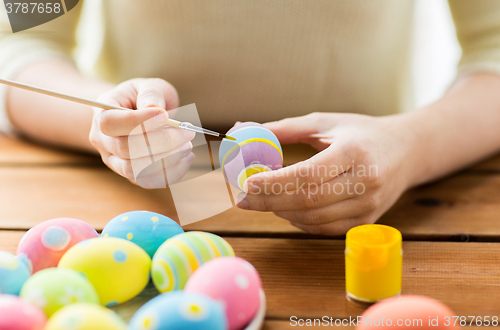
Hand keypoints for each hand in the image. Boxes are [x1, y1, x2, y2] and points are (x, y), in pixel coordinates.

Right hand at [89, 78, 195, 187]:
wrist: (141, 114)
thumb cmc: (144, 97)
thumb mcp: (148, 86)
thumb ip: (150, 94)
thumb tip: (154, 109)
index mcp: (102, 113)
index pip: (111, 123)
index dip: (138, 121)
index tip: (165, 116)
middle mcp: (103, 141)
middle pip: (125, 149)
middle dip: (162, 142)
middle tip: (187, 133)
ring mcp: (115, 161)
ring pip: (136, 170)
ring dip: (167, 159)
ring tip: (188, 145)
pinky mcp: (131, 175)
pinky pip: (149, 181)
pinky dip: (171, 173)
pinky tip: (187, 158)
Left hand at [236, 112, 417, 234]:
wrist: (406, 152)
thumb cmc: (361, 133)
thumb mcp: (325, 122)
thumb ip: (285, 129)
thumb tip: (241, 131)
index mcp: (354, 152)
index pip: (307, 175)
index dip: (274, 182)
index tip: (246, 182)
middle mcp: (365, 182)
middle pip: (307, 201)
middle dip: (269, 202)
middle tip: (243, 199)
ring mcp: (368, 206)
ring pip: (313, 219)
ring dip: (281, 212)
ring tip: (261, 201)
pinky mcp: (366, 221)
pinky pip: (324, 229)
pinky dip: (299, 222)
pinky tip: (286, 209)